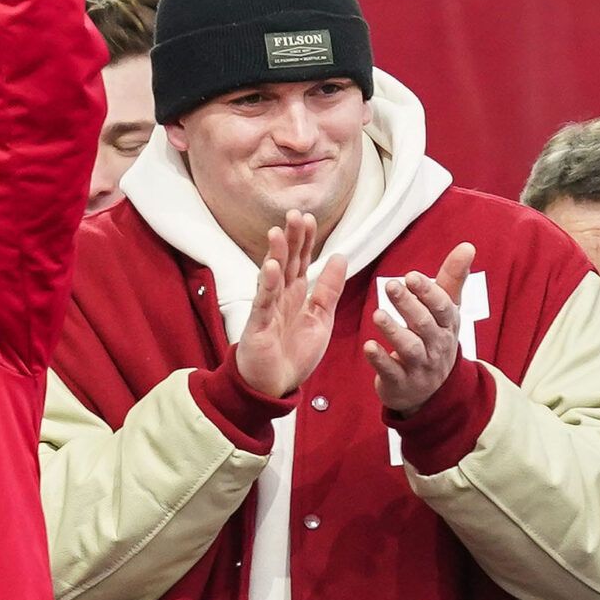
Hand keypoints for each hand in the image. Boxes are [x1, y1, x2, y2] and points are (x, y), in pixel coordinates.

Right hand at [235, 213, 347, 397]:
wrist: (274, 385)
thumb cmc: (294, 353)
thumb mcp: (321, 318)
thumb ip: (330, 288)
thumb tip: (341, 256)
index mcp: (296, 294)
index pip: (301, 261)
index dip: (306, 241)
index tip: (310, 219)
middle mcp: (280, 297)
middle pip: (286, 262)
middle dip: (290, 239)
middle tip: (295, 215)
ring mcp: (267, 309)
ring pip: (271, 277)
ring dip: (274, 255)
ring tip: (278, 233)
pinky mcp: (258, 326)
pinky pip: (263, 302)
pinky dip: (267, 285)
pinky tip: (271, 268)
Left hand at [364, 244, 475, 415]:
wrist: (430, 390)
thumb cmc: (434, 338)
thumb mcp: (446, 311)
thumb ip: (452, 279)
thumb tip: (468, 246)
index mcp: (447, 324)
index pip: (442, 307)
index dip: (428, 291)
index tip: (411, 276)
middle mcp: (437, 345)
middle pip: (425, 324)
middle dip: (409, 305)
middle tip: (390, 286)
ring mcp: (421, 366)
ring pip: (409, 348)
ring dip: (393, 331)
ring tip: (377, 315)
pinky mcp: (402, 382)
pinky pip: (391, 371)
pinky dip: (380, 360)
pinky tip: (368, 347)